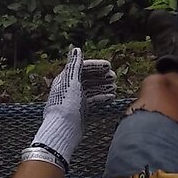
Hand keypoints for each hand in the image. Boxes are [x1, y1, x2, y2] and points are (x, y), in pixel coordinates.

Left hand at [29, 48, 115, 168]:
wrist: (63, 129)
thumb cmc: (65, 104)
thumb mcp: (71, 81)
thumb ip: (75, 65)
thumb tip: (76, 49)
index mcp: (65, 79)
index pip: (82, 67)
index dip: (96, 66)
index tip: (108, 66)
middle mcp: (70, 88)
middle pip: (88, 78)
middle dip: (101, 76)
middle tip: (114, 76)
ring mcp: (76, 99)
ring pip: (92, 89)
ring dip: (103, 86)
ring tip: (114, 87)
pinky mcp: (81, 110)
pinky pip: (94, 100)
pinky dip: (102, 97)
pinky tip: (111, 97)